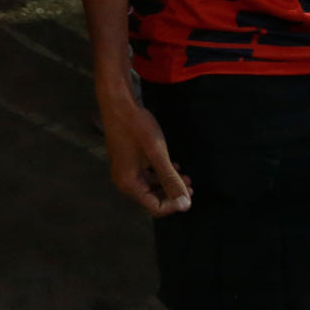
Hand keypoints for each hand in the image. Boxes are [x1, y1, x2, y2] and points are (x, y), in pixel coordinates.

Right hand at [98, 76, 192, 216]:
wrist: (118, 103)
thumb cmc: (137, 127)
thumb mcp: (157, 154)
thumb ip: (170, 179)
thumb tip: (185, 204)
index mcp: (128, 183)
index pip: (154, 207)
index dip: (174, 204)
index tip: (190, 193)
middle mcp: (124, 181)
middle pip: (152, 198)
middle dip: (172, 193)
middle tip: (191, 184)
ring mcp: (125, 170)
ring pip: (151, 185)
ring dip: (168, 182)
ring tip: (185, 175)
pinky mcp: (128, 160)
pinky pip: (146, 174)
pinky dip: (160, 172)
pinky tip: (173, 164)